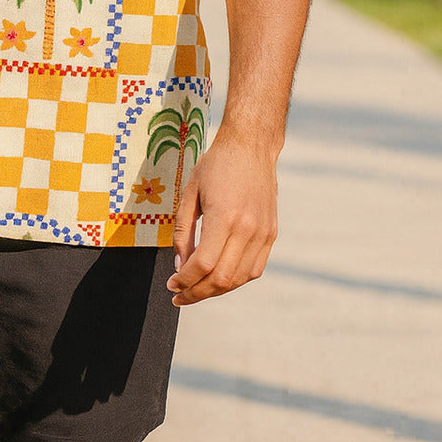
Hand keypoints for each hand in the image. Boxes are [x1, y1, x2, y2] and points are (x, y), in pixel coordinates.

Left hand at [166, 134, 277, 306]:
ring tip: (196, 289)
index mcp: (224, 217)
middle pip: (222, 279)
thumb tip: (180, 265)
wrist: (250, 146)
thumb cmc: (216, 165)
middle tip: (179, 295)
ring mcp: (263, 233)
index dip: (184, 281)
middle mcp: (247, 229)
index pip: (203, 264)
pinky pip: (254, 269)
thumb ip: (184, 231)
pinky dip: (236, 280)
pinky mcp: (270, 234)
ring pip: (240, 279)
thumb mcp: (190, 193)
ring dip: (216, 290)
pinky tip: (219, 278)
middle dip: (197, 292)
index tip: (171, 284)